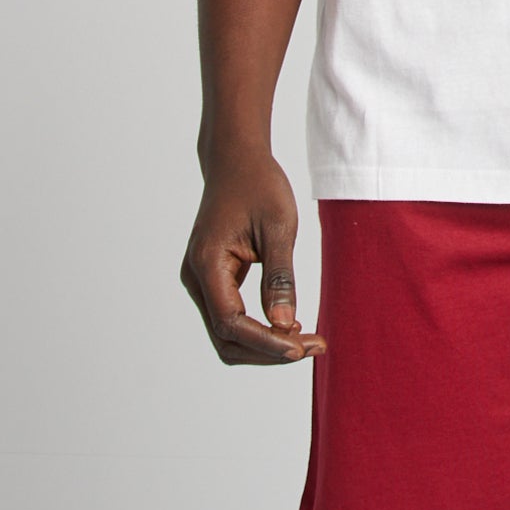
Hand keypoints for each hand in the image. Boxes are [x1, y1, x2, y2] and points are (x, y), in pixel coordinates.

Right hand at [180, 147, 326, 365]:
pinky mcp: (212, 279)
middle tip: (313, 347)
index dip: (265, 342)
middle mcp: (196, 277)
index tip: (301, 348)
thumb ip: (280, 278)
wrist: (236, 159)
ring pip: (227, 333)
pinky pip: (231, 316)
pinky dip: (258, 328)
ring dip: (264, 344)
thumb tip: (285, 326)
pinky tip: (289, 325)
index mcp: (207, 263)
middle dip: (268, 350)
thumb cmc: (258, 185)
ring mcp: (201, 280)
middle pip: (226, 338)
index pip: (231, 322)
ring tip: (306, 341)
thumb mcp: (279, 227)